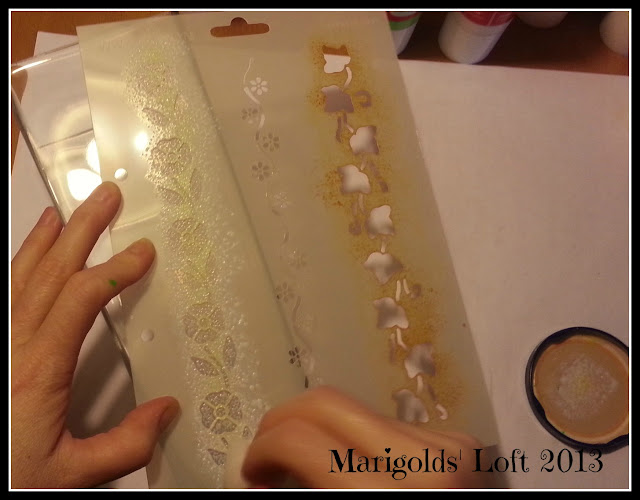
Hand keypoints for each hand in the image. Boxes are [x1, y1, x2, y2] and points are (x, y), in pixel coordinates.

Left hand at [11, 182, 179, 488]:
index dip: (115, 269)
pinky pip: (5, 291)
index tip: (142, 251)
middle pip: (52, 271)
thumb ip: (126, 445)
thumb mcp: (71, 475)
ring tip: (68, 210)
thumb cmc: (6, 476)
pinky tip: (30, 252)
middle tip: (105, 196)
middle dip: (83, 228)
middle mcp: (12, 346)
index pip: (82, 299)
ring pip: (22, 274)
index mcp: (38, 370)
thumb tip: (166, 412)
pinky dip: (20, 262)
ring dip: (48, 238)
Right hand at [242, 386, 492, 488]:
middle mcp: (424, 461)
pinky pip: (390, 427)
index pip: (299, 438)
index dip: (260, 451)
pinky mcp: (463, 443)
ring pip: (357, 411)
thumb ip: (305, 499)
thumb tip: (255, 482)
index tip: (252, 474)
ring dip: (324, 435)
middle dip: (283, 424)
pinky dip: (361, 444)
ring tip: (316, 471)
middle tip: (268, 458)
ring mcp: (450, 446)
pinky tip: (362, 474)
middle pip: (326, 402)